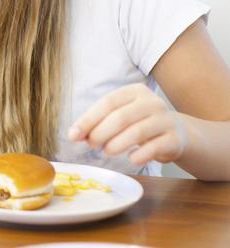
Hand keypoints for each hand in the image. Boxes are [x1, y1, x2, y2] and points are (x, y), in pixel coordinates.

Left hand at [68, 83, 186, 164]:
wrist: (177, 133)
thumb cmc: (140, 123)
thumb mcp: (120, 115)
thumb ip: (98, 121)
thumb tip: (74, 134)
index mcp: (134, 91)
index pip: (107, 103)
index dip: (88, 119)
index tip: (73, 135)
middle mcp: (151, 102)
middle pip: (120, 117)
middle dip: (100, 133)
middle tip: (91, 145)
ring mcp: (165, 120)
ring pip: (136, 132)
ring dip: (116, 145)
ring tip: (107, 151)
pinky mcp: (174, 139)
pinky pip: (153, 148)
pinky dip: (138, 155)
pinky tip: (130, 159)